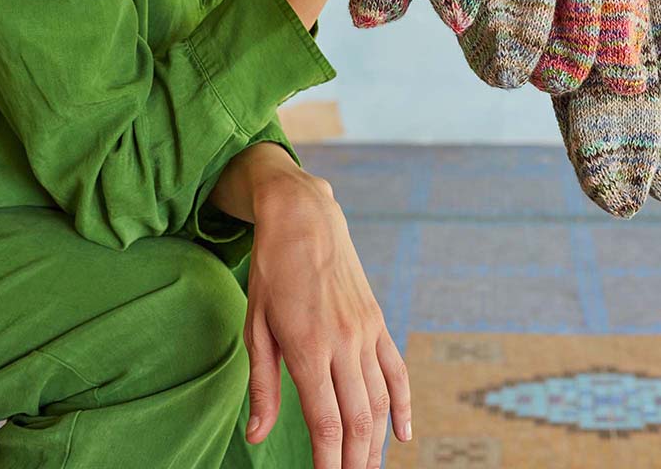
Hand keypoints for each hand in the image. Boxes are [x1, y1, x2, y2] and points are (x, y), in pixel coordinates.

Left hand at [244, 173, 412, 466]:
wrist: (304, 216)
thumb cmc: (272, 270)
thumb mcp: (256, 325)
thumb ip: (262, 385)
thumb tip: (257, 436)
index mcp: (308, 347)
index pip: (325, 422)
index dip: (328, 462)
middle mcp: (343, 343)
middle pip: (357, 419)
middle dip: (354, 461)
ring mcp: (365, 331)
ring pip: (380, 401)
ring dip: (375, 443)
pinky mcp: (376, 320)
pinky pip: (397, 370)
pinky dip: (404, 405)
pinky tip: (403, 435)